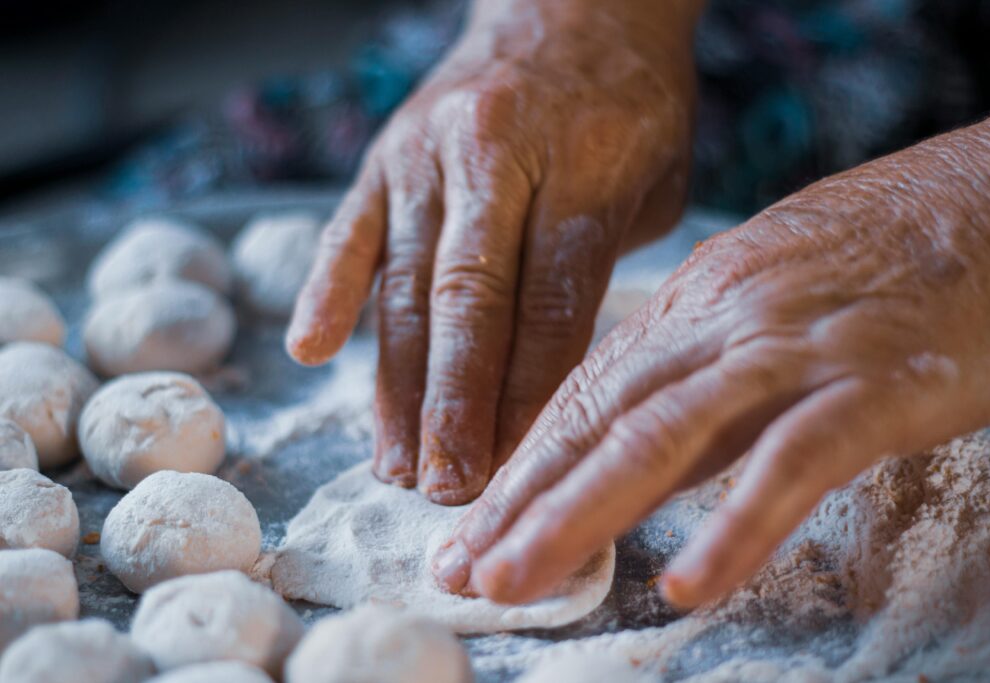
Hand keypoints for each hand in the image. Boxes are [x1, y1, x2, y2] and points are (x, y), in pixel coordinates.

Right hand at [287, 0, 699, 503]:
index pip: (552, 304)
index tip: (517, 469)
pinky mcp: (386, 152)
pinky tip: (312, 354)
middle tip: (447, 489)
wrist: (576, 1)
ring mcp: (431, 154)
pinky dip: (327, 291)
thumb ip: (609, 270)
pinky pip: (351, 230)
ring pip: (407, 283)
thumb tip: (558, 378)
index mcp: (584, 173)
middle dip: (456, 405)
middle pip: (471, 302)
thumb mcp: (656, 181)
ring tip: (396, 462)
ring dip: (398, 382)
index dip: (531, 394)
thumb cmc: (631, 105)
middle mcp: (499, 161)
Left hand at [431, 100, 989, 605]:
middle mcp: (728, 319)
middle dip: (520, 499)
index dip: (522, 461)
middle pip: (600, 417)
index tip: (471, 521)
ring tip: (514, 581)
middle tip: (457, 569)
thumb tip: (645, 460)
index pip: (588, 389)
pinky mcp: (874, 384)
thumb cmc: (898, 254)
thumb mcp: (774, 301)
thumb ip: (711, 382)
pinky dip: (736, 527)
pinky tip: (686, 585)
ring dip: (578, 515)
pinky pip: (792, 463)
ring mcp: (795, 348)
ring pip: (662, 438)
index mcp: (700, 299)